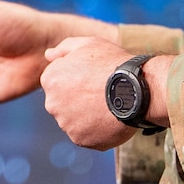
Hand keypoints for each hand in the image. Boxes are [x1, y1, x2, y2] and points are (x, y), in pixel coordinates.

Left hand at [41, 38, 170, 148]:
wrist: (135, 90)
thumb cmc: (112, 64)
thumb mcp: (88, 44)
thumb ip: (63, 49)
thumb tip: (49, 55)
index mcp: (50, 79)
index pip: (57, 81)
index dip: (76, 79)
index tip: (91, 77)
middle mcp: (52, 104)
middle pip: (63, 102)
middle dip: (77, 98)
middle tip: (99, 92)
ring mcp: (66, 124)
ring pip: (74, 120)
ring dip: (87, 115)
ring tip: (107, 105)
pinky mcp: (81, 140)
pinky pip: (87, 135)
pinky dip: (97, 129)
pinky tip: (109, 118)